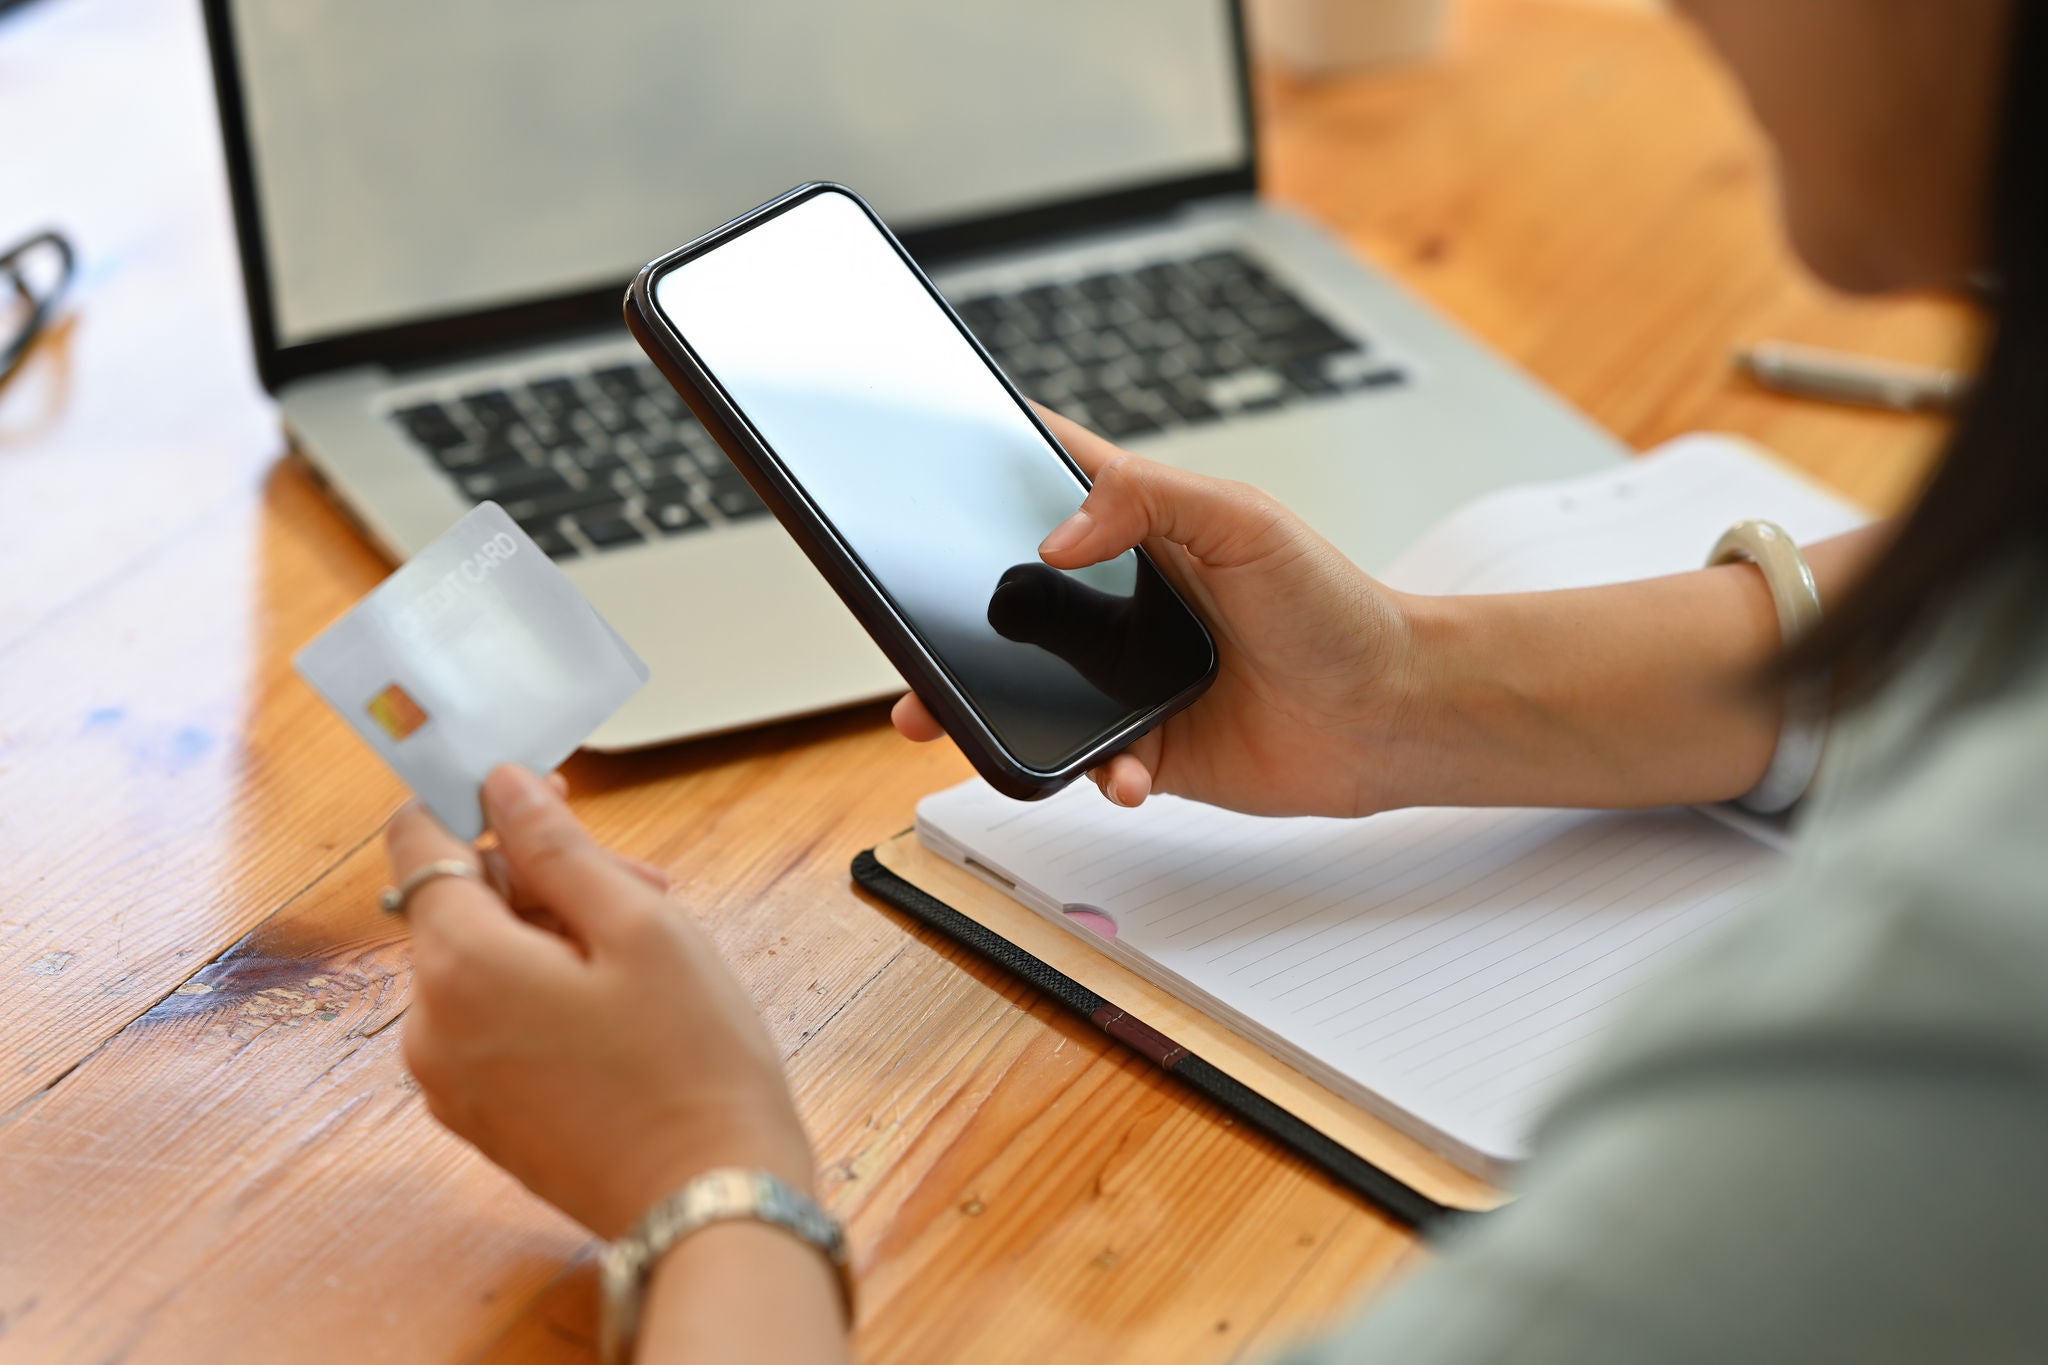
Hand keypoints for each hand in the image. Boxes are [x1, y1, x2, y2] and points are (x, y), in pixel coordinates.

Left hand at [386, 765, 812, 1239]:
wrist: (709, 1201)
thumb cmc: (691, 1063)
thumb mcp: (641, 927)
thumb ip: (559, 848)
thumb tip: (503, 786)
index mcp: (461, 966)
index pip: (419, 843)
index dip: (475, 803)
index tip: (542, 794)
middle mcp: (429, 1025)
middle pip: (459, 905)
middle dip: (539, 878)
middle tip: (641, 885)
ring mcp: (448, 1080)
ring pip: (478, 963)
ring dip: (549, 935)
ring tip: (645, 952)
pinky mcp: (479, 1117)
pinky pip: (488, 1021)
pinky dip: (540, 993)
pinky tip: (619, 1006)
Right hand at [893, 409, 1418, 817]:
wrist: (1390, 713)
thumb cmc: (1335, 606)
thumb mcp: (1243, 520)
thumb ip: (1148, 499)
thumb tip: (1056, 536)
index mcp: (1139, 527)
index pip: (1044, 480)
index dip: (985, 467)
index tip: (922, 465)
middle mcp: (1121, 600)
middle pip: (1008, 597)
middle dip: (947, 618)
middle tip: (901, 633)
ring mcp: (1127, 676)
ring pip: (1027, 688)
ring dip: (983, 707)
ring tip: (940, 720)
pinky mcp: (1145, 745)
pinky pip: (1089, 762)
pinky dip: (1096, 771)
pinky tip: (1124, 772)